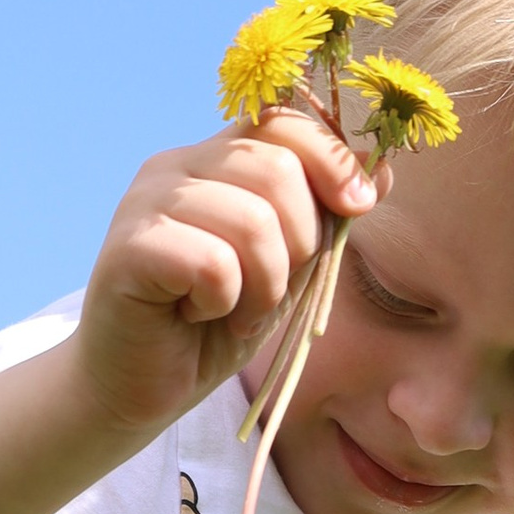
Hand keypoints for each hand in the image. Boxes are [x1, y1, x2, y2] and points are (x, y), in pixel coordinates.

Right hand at [73, 113, 378, 439]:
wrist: (136, 390)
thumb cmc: (209, 329)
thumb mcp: (285, 268)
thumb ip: (325, 218)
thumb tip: (384, 173)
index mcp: (214, 159)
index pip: (285, 122)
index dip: (332, 161)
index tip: (358, 206)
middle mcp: (177, 165)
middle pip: (278, 170)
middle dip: (300, 244)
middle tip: (268, 292)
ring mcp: (146, 201)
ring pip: (252, 220)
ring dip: (264, 285)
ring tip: (235, 311)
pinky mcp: (129, 248)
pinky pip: (213, 264)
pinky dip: (223, 303)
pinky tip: (196, 315)